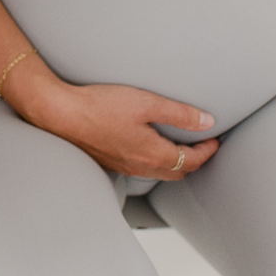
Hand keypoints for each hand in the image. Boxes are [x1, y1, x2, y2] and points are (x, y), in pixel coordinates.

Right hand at [24, 78, 218, 180]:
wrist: (61, 114)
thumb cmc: (100, 106)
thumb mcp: (145, 103)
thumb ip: (179, 114)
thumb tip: (206, 122)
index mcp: (153, 154)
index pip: (191, 160)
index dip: (207, 150)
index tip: (215, 138)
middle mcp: (140, 166)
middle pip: (178, 172)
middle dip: (195, 161)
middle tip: (203, 145)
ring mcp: (124, 167)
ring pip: (160, 173)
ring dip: (175, 163)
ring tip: (180, 146)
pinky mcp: (110, 162)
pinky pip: (141, 169)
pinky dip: (155, 162)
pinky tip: (149, 147)